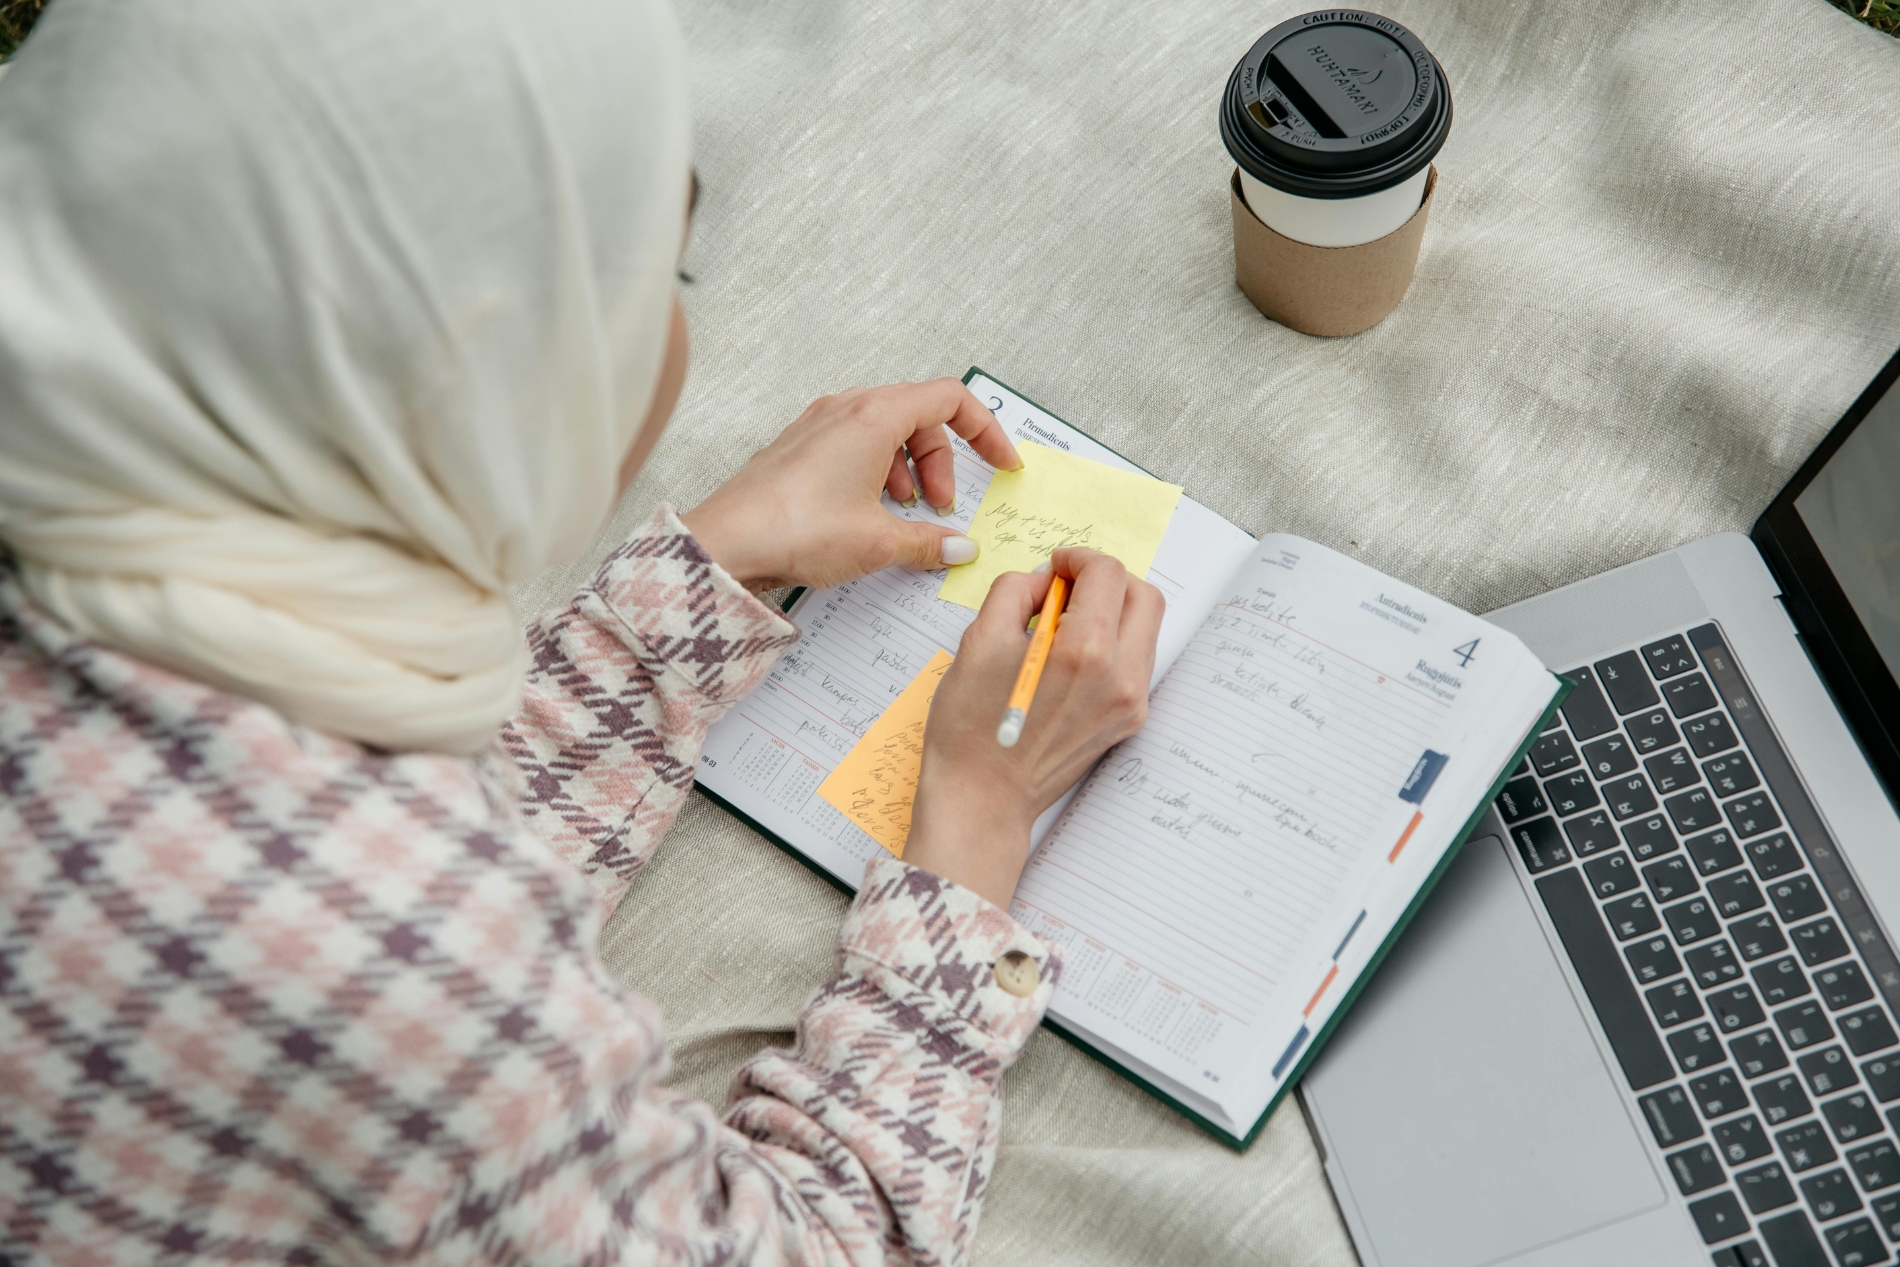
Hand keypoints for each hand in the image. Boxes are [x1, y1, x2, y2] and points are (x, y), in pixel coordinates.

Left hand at [680, 380, 1020, 590]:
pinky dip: (877, 473)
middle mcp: (846, 408)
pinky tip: (870, 516)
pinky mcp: (798, 447)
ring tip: (905, 516)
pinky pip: (854, 445)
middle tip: (942, 509)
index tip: (1002, 463)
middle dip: (942, 462)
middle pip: (919, 416)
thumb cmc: (795, 529)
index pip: (950, 398)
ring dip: (909, 470)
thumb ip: (928, 542)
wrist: (723, 545)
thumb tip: (957, 548)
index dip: (986, 429)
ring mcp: (818, 425)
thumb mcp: (878, 541)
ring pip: (885, 431)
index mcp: (875, 415)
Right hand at [903, 548, 1164, 909]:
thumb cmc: (971, 726)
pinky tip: (1072, 657)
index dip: (1079, 558)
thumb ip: (1016, 591)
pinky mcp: (1128, 721)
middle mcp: (1120, 677)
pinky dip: (1113, 645)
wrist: (982, 797)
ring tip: (1065, 624)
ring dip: (1113, 611)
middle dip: (1107, 580)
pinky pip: (1136, 663)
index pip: (1107, 575)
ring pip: (1146, 630)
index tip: (1056, 565)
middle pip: (1143, 596)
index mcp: (1084, 651)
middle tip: (1067, 587)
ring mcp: (1131, 703)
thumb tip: (1045, 581)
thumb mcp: (979, 640)